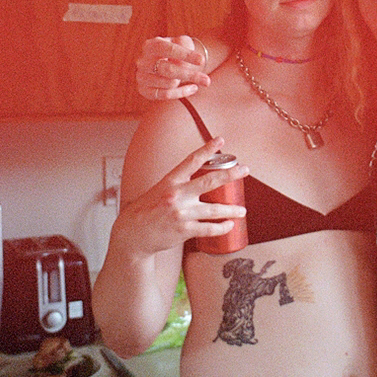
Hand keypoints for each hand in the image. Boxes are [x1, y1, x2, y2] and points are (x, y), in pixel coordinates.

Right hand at [116, 138, 247, 252]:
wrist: (132, 235)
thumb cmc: (144, 212)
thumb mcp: (157, 190)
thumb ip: (176, 185)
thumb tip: (195, 181)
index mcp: (170, 181)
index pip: (191, 160)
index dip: (208, 149)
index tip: (220, 140)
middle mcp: (177, 195)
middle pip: (210, 181)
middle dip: (231, 174)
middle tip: (245, 170)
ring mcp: (182, 213)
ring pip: (215, 210)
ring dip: (232, 209)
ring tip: (242, 210)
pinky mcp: (184, 230)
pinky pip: (210, 229)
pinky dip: (223, 227)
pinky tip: (229, 225)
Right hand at [136, 35, 210, 101]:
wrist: (167, 60)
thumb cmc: (178, 50)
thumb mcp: (182, 42)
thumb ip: (184, 45)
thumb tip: (185, 59)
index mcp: (152, 45)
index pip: (169, 50)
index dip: (186, 55)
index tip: (201, 60)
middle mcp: (143, 61)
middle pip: (168, 70)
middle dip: (189, 75)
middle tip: (207, 81)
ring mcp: (142, 76)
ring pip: (168, 83)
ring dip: (184, 81)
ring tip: (194, 78)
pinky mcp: (144, 90)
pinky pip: (165, 95)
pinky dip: (182, 93)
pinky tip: (193, 88)